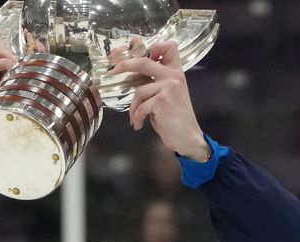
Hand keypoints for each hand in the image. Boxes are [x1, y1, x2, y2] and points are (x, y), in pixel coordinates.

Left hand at [110, 41, 210, 160]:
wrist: (187, 137)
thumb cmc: (175, 117)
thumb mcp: (167, 94)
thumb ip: (154, 81)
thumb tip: (131, 73)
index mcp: (175, 72)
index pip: (169, 46)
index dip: (153, 46)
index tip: (138, 52)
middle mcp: (173, 76)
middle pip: (144, 61)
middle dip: (124, 64)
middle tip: (112, 70)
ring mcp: (168, 87)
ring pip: (139, 90)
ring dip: (134, 107)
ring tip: (135, 118)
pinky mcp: (162, 100)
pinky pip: (140, 106)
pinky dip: (137, 117)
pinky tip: (139, 124)